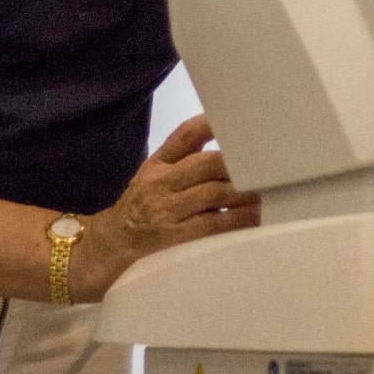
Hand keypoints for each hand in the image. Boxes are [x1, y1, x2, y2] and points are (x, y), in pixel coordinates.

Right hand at [73, 114, 259, 299]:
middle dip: (240, 165)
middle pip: (208, 163)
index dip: (213, 125)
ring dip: (245, 193)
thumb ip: (182, 161)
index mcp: (157, 165)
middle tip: (269, 166)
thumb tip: (224, 145)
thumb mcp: (151, 179)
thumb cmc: (138, 213)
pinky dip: (237, 221)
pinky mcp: (173, 238)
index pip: (185, 135)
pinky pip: (213, 225)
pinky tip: (253, 219)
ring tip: (267, 192)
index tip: (240, 122)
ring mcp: (166, 211)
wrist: (105, 251)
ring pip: (215, 193)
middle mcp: (160, 183)